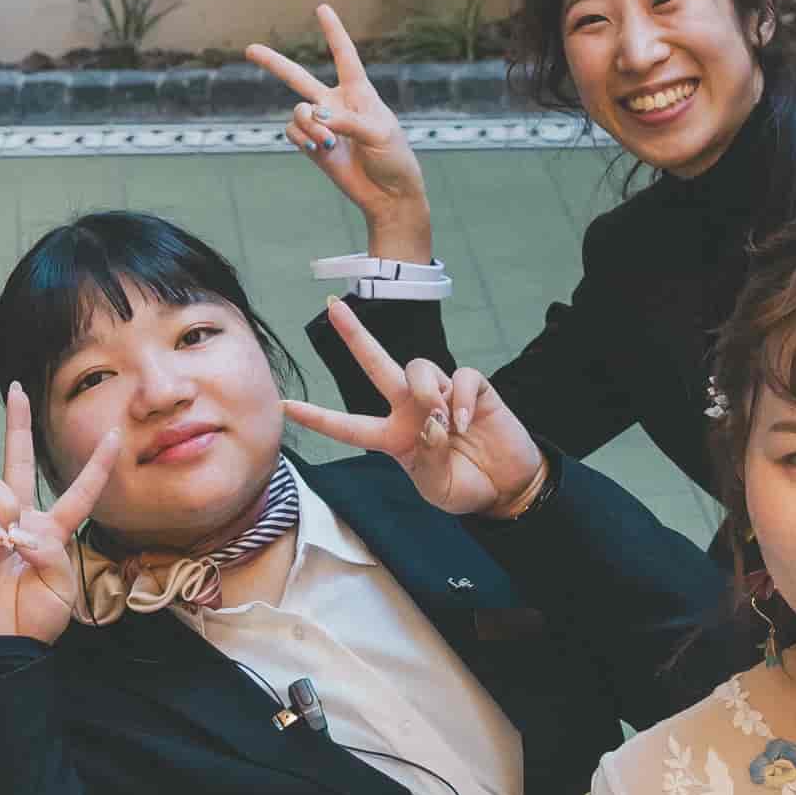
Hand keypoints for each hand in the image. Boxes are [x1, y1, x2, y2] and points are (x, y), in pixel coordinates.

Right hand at [0, 386, 114, 645]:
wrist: (6, 645)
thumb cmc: (37, 618)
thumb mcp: (62, 584)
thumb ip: (50, 548)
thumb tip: (17, 528)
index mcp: (53, 531)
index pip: (79, 491)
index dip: (98, 465)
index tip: (114, 434)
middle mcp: (21, 519)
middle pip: (19, 461)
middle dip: (16, 424)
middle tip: (16, 390)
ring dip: (7, 507)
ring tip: (11, 539)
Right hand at [245, 6, 433, 263]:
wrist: (388, 195)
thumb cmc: (394, 158)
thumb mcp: (379, 134)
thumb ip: (347, 121)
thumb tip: (314, 115)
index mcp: (359, 92)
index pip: (344, 55)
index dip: (333, 31)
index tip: (322, 8)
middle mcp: (336, 104)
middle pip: (299, 78)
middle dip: (274, 64)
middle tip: (250, 49)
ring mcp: (322, 126)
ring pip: (297, 113)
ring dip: (308, 126)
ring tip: (328, 143)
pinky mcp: (313, 147)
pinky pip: (294, 134)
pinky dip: (304, 139)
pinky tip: (322, 149)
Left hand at [282, 299, 545, 517]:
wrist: (509, 487)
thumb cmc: (466, 486)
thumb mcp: (438, 488)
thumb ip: (428, 460)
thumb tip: (431, 421)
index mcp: (394, 437)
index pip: (349, 426)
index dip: (318, 418)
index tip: (286, 406)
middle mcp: (412, 409)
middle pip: (376, 363)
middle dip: (354, 335)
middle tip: (332, 306)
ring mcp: (443, 394)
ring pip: (418, 367)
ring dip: (425, 390)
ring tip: (441, 419)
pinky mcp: (474, 389)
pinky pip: (462, 376)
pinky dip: (463, 397)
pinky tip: (467, 422)